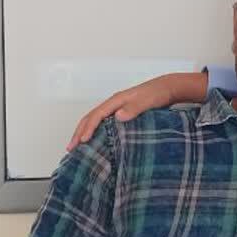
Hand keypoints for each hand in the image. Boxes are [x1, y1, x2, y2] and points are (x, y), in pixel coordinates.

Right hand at [68, 75, 187, 147]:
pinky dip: (94, 131)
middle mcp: (113, 104)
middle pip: (90, 117)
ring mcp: (116, 108)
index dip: (88, 128)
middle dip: (78, 132)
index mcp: (116, 100)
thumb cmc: (157, 94)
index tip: (82, 141)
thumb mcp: (147, 101)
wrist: (166, 88)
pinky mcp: (120, 113)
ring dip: (83, 132)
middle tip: (70, 147)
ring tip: (76, 146)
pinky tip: (94, 141)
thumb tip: (118, 116)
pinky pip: (102, 123)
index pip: (97, 115)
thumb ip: (134, 108)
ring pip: (94, 120)